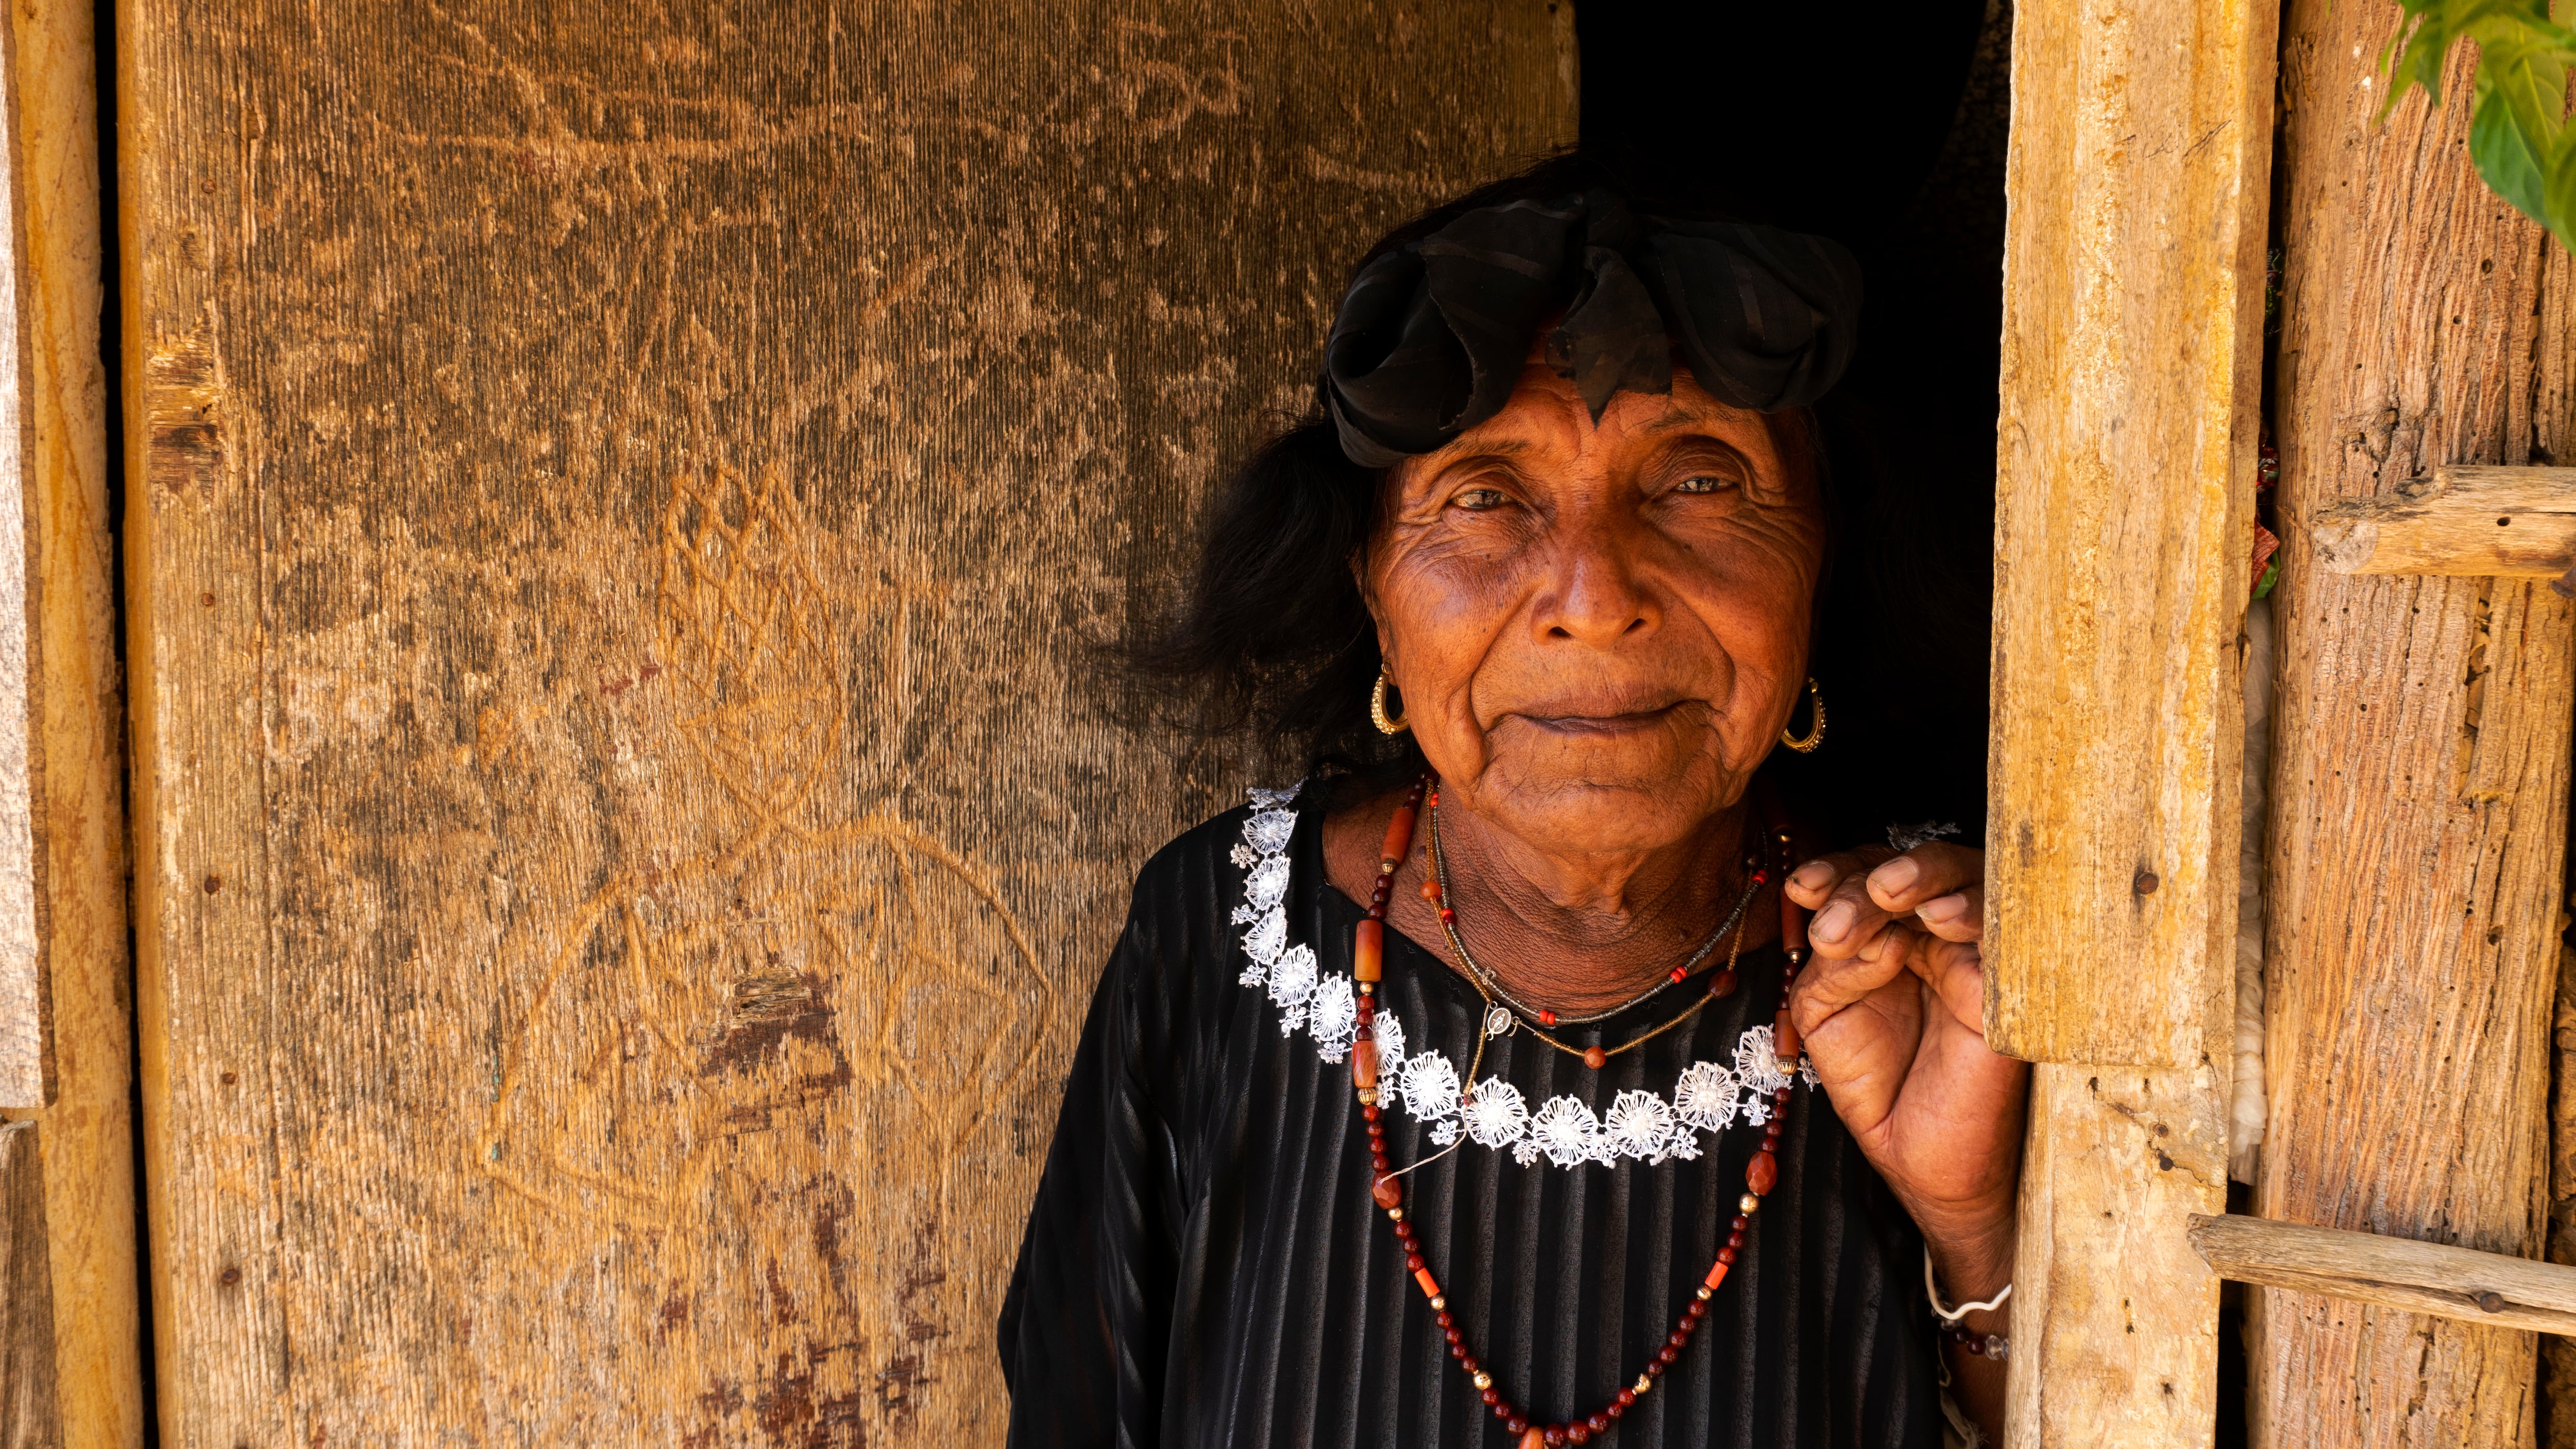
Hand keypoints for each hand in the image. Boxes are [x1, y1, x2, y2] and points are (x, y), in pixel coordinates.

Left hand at [1784, 842, 2026, 1292]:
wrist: (1928, 1167)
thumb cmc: (1882, 1087)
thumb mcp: (1825, 1015)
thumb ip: (1829, 965)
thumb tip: (1854, 930)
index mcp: (1892, 933)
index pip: (1869, 874)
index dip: (1837, 870)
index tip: (1801, 890)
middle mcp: (1940, 935)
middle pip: (1916, 870)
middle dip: (1869, 878)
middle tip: (1834, 914)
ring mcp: (1983, 956)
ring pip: (1969, 881)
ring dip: (1923, 876)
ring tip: (1884, 893)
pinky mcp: (2021, 989)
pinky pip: (2011, 932)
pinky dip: (1977, 913)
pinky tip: (1938, 917)